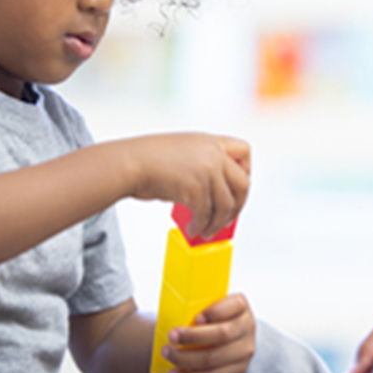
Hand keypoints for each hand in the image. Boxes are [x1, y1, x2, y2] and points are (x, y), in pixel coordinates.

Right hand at [116, 133, 250, 239]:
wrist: (127, 163)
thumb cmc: (146, 160)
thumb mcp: (182, 152)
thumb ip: (202, 165)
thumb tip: (212, 194)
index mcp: (210, 141)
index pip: (244, 151)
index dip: (246, 172)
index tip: (236, 188)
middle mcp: (212, 153)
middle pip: (243, 182)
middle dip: (238, 205)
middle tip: (228, 218)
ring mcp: (206, 169)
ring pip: (227, 203)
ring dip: (218, 222)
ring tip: (207, 231)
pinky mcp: (195, 187)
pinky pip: (207, 214)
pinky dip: (201, 226)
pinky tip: (193, 230)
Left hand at [161, 293, 256, 372]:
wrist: (232, 336)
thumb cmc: (213, 317)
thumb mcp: (212, 304)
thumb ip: (199, 306)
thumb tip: (174, 314)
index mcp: (241, 305)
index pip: (234, 306)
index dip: (214, 312)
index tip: (195, 318)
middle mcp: (247, 326)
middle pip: (222, 334)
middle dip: (193, 337)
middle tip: (171, 336)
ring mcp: (245, 350)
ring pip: (214, 359)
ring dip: (186, 359)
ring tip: (168, 354)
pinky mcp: (238, 369)